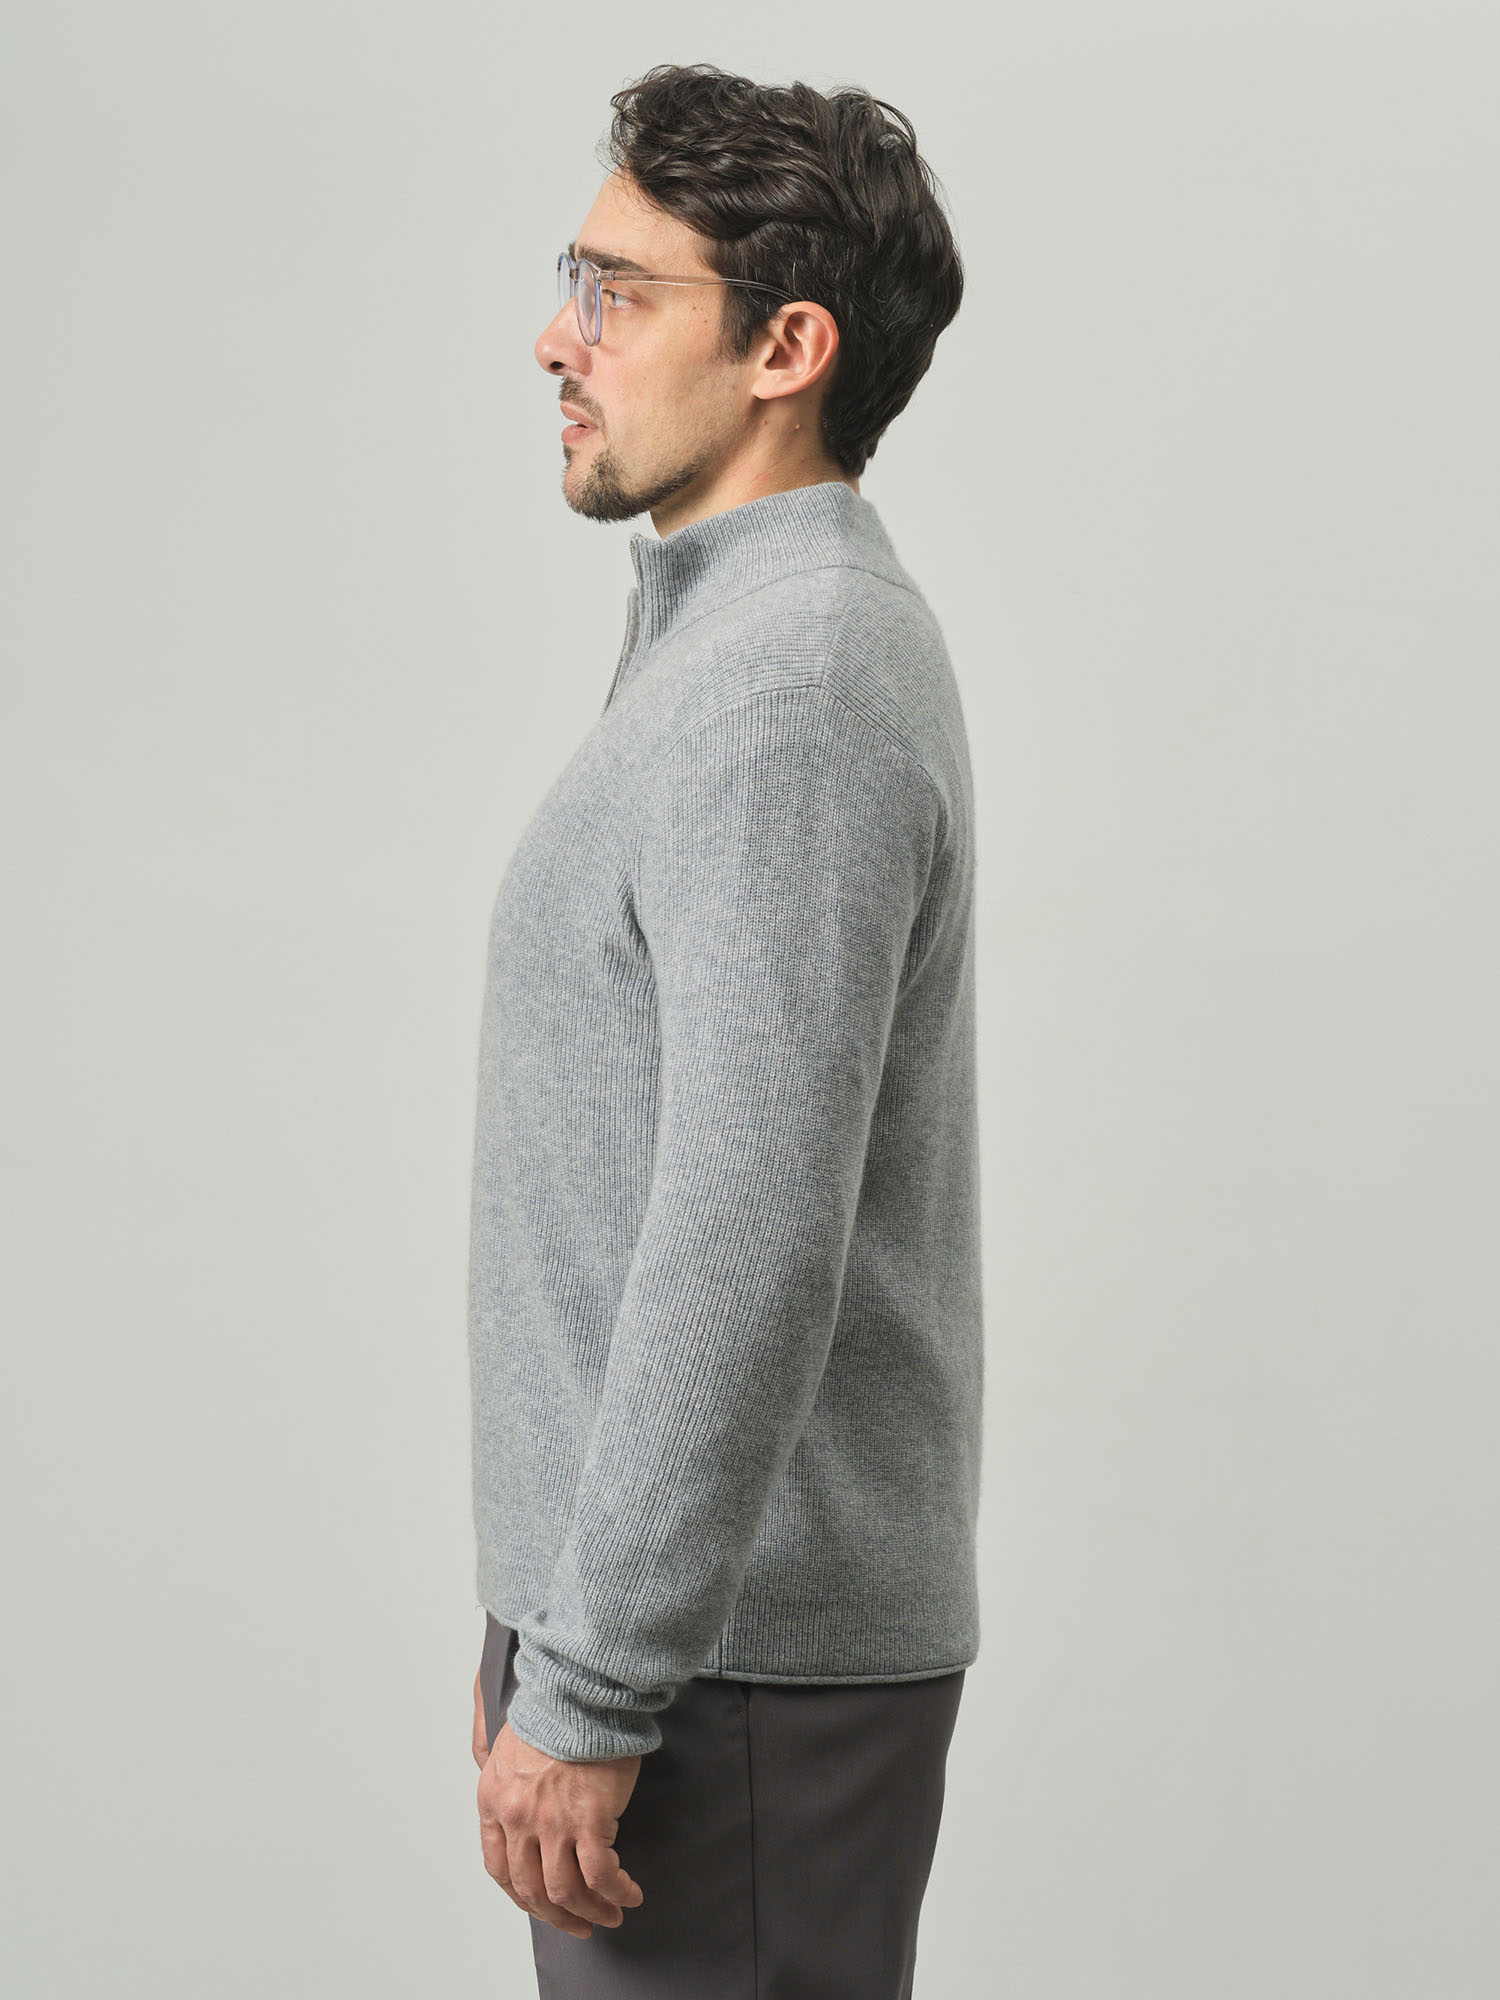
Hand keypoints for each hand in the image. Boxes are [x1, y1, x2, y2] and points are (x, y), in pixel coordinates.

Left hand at [475, 1682, 644, 1938]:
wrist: (581, 1692)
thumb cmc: (550, 1712)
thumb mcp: (503, 1744)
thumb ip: (495, 1772)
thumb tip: (496, 1792)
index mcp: (493, 1802)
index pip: (500, 1870)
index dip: (524, 1897)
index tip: (544, 1906)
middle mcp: (518, 1819)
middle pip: (532, 1889)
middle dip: (558, 1915)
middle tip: (580, 1924)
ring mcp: (553, 1823)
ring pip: (566, 1891)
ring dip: (590, 1911)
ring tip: (610, 1915)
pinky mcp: (590, 1820)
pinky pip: (601, 1875)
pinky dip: (616, 1892)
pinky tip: (629, 1894)